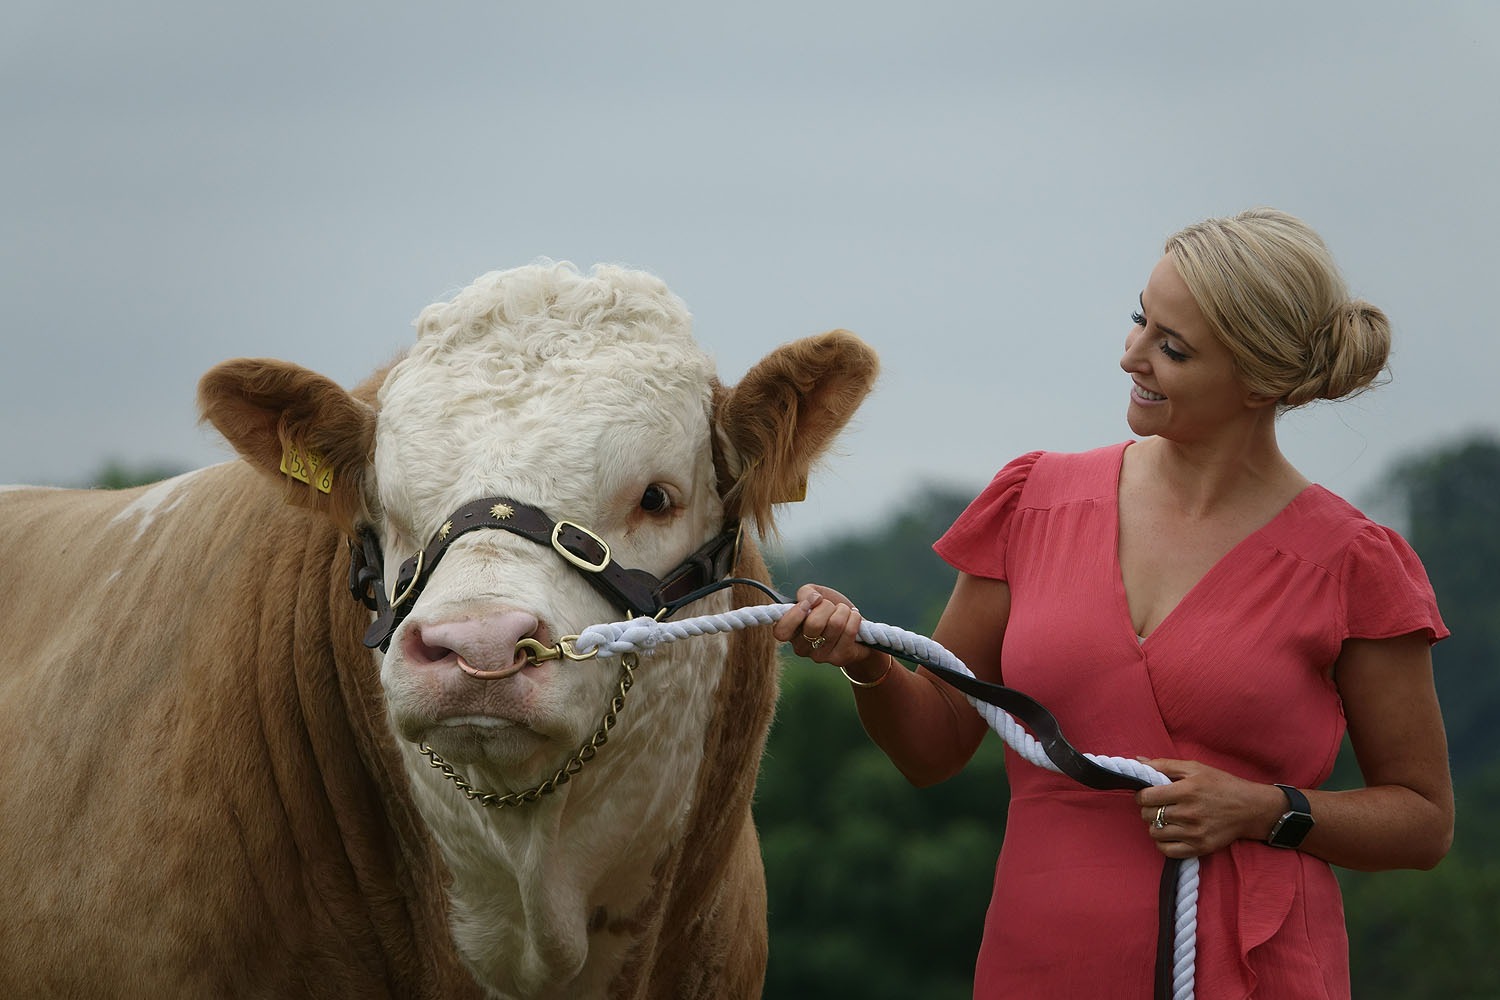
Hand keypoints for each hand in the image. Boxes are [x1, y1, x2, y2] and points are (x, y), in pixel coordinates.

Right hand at [771, 583, 887, 680]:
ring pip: (835, 624)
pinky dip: (855, 618)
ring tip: (844, 612)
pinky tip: (853, 618)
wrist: (855, 627)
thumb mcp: (814, 595)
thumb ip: (805, 592)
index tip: (811, 602)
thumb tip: (812, 599)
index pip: (781, 631)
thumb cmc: (830, 610)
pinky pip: (849, 631)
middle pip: (814, 624)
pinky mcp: (839, 659)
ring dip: (843, 610)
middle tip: (831, 607)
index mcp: (790, 632)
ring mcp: (820, 656)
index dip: (795, 614)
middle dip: (827, 606)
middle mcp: (801, 648)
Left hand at [1134, 758, 1284, 857]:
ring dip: (1155, 825)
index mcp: (1186, 790)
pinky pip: (1167, 850)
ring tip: (1165, 818)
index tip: (1147, 794)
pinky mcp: (1200, 848)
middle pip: (1148, 815)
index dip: (1141, 795)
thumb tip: (1138, 761)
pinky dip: (1163, 842)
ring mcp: (1195, 833)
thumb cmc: (1222, 784)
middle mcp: (1189, 813)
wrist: (1251, 808)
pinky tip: (1170, 833)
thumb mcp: (1195, 768)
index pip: (1146, 797)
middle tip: (1158, 805)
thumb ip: (1164, 765)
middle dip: (1148, 808)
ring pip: (1155, 832)